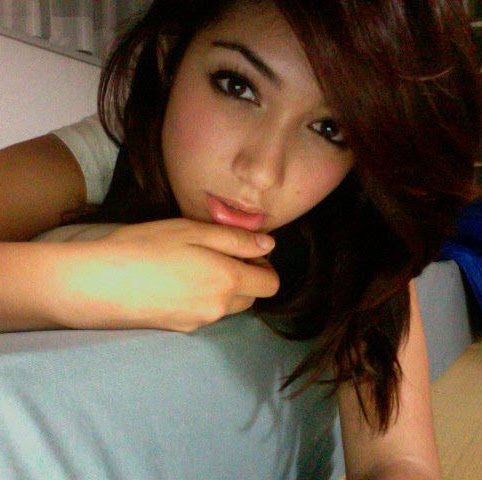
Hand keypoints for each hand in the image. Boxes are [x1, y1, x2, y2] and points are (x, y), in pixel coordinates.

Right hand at [44, 219, 278, 331]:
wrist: (99, 283)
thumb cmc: (146, 246)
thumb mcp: (193, 231)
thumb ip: (236, 239)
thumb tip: (269, 245)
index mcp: (228, 280)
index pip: (270, 284)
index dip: (264, 266)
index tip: (243, 251)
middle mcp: (218, 308)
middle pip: (250, 297)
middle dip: (244, 277)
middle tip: (215, 255)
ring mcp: (198, 322)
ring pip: (227, 306)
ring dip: (223, 288)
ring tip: (192, 267)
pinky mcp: (179, 329)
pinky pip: (204, 314)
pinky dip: (201, 299)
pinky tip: (174, 284)